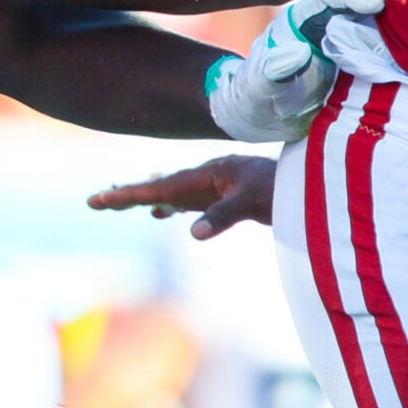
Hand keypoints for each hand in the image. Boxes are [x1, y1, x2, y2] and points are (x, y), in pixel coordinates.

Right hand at [88, 154, 277, 238]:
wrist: (312, 183)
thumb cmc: (284, 189)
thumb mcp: (252, 201)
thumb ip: (223, 215)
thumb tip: (194, 233)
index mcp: (208, 175)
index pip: (161, 187)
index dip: (128, 195)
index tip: (100, 199)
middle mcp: (207, 178)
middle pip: (160, 187)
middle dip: (128, 195)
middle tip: (95, 202)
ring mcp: (216, 187)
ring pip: (172, 194)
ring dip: (146, 199)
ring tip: (120, 203)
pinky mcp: (226, 197)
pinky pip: (189, 201)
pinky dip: (171, 206)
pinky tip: (163, 213)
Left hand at [206, 0, 397, 141]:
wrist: (266, 114)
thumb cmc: (257, 101)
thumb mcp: (256, 92)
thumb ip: (270, 72)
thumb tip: (298, 51)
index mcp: (298, 20)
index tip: (374, 4)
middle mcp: (324, 16)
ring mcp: (344, 26)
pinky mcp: (361, 41)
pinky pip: (384, 19)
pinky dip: (402, 3)